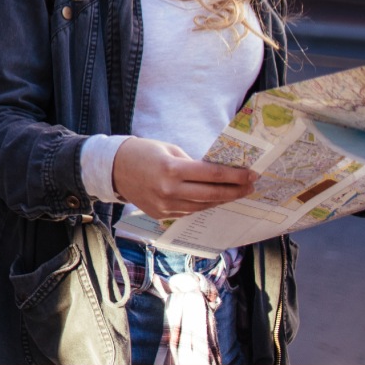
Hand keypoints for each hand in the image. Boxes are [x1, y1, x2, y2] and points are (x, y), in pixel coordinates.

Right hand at [112, 137, 258, 220]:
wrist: (113, 169)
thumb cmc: (142, 153)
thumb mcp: (170, 150)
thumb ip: (193, 163)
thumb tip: (217, 174)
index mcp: (172, 169)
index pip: (212, 175)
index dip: (235, 176)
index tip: (251, 174)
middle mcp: (170, 190)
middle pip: (212, 194)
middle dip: (235, 190)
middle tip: (251, 186)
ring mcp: (166, 205)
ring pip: (203, 205)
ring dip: (222, 199)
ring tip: (236, 193)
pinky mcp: (162, 214)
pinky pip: (190, 211)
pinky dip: (203, 204)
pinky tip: (213, 198)